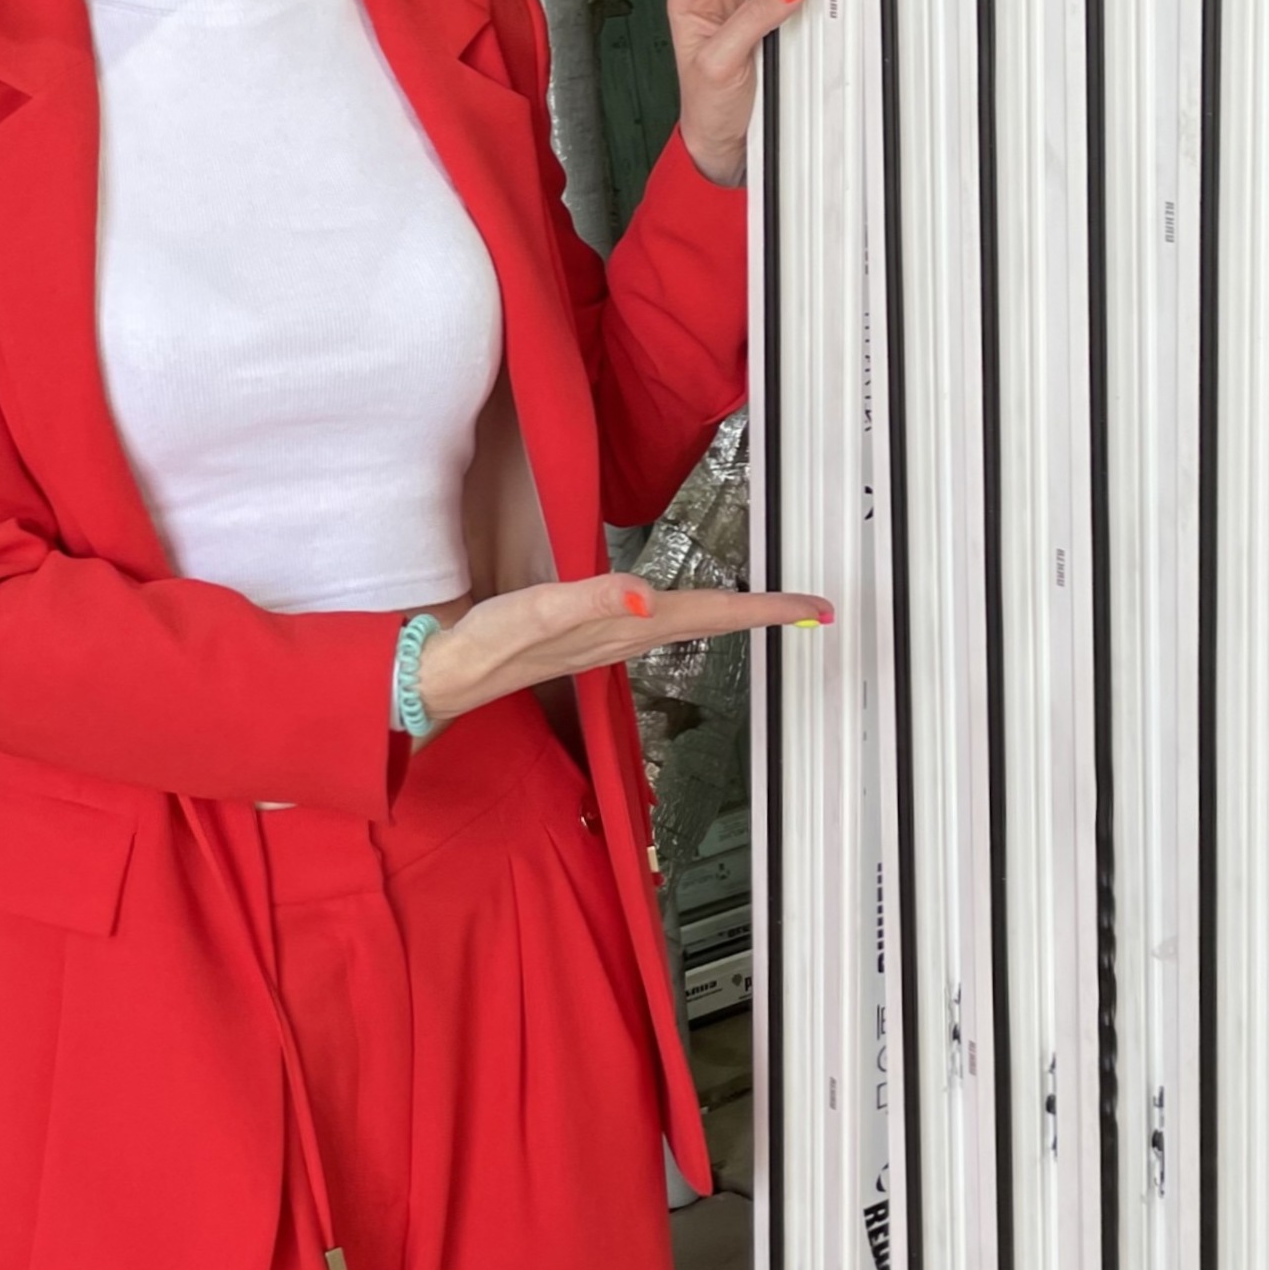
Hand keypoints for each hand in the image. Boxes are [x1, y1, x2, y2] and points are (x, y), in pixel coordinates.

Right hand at [414, 569, 832, 729]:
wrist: (454, 672)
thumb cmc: (493, 643)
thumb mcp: (539, 611)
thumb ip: (593, 600)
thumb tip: (648, 597)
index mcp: (631, 626)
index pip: (714, 614)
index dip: (766, 610)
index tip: (814, 608)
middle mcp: (634, 635)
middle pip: (716, 620)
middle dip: (766, 613)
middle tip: (813, 607)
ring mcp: (618, 637)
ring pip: (694, 622)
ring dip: (736, 614)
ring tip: (772, 606)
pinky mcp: (598, 633)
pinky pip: (662, 621)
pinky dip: (695, 613)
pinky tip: (694, 609)